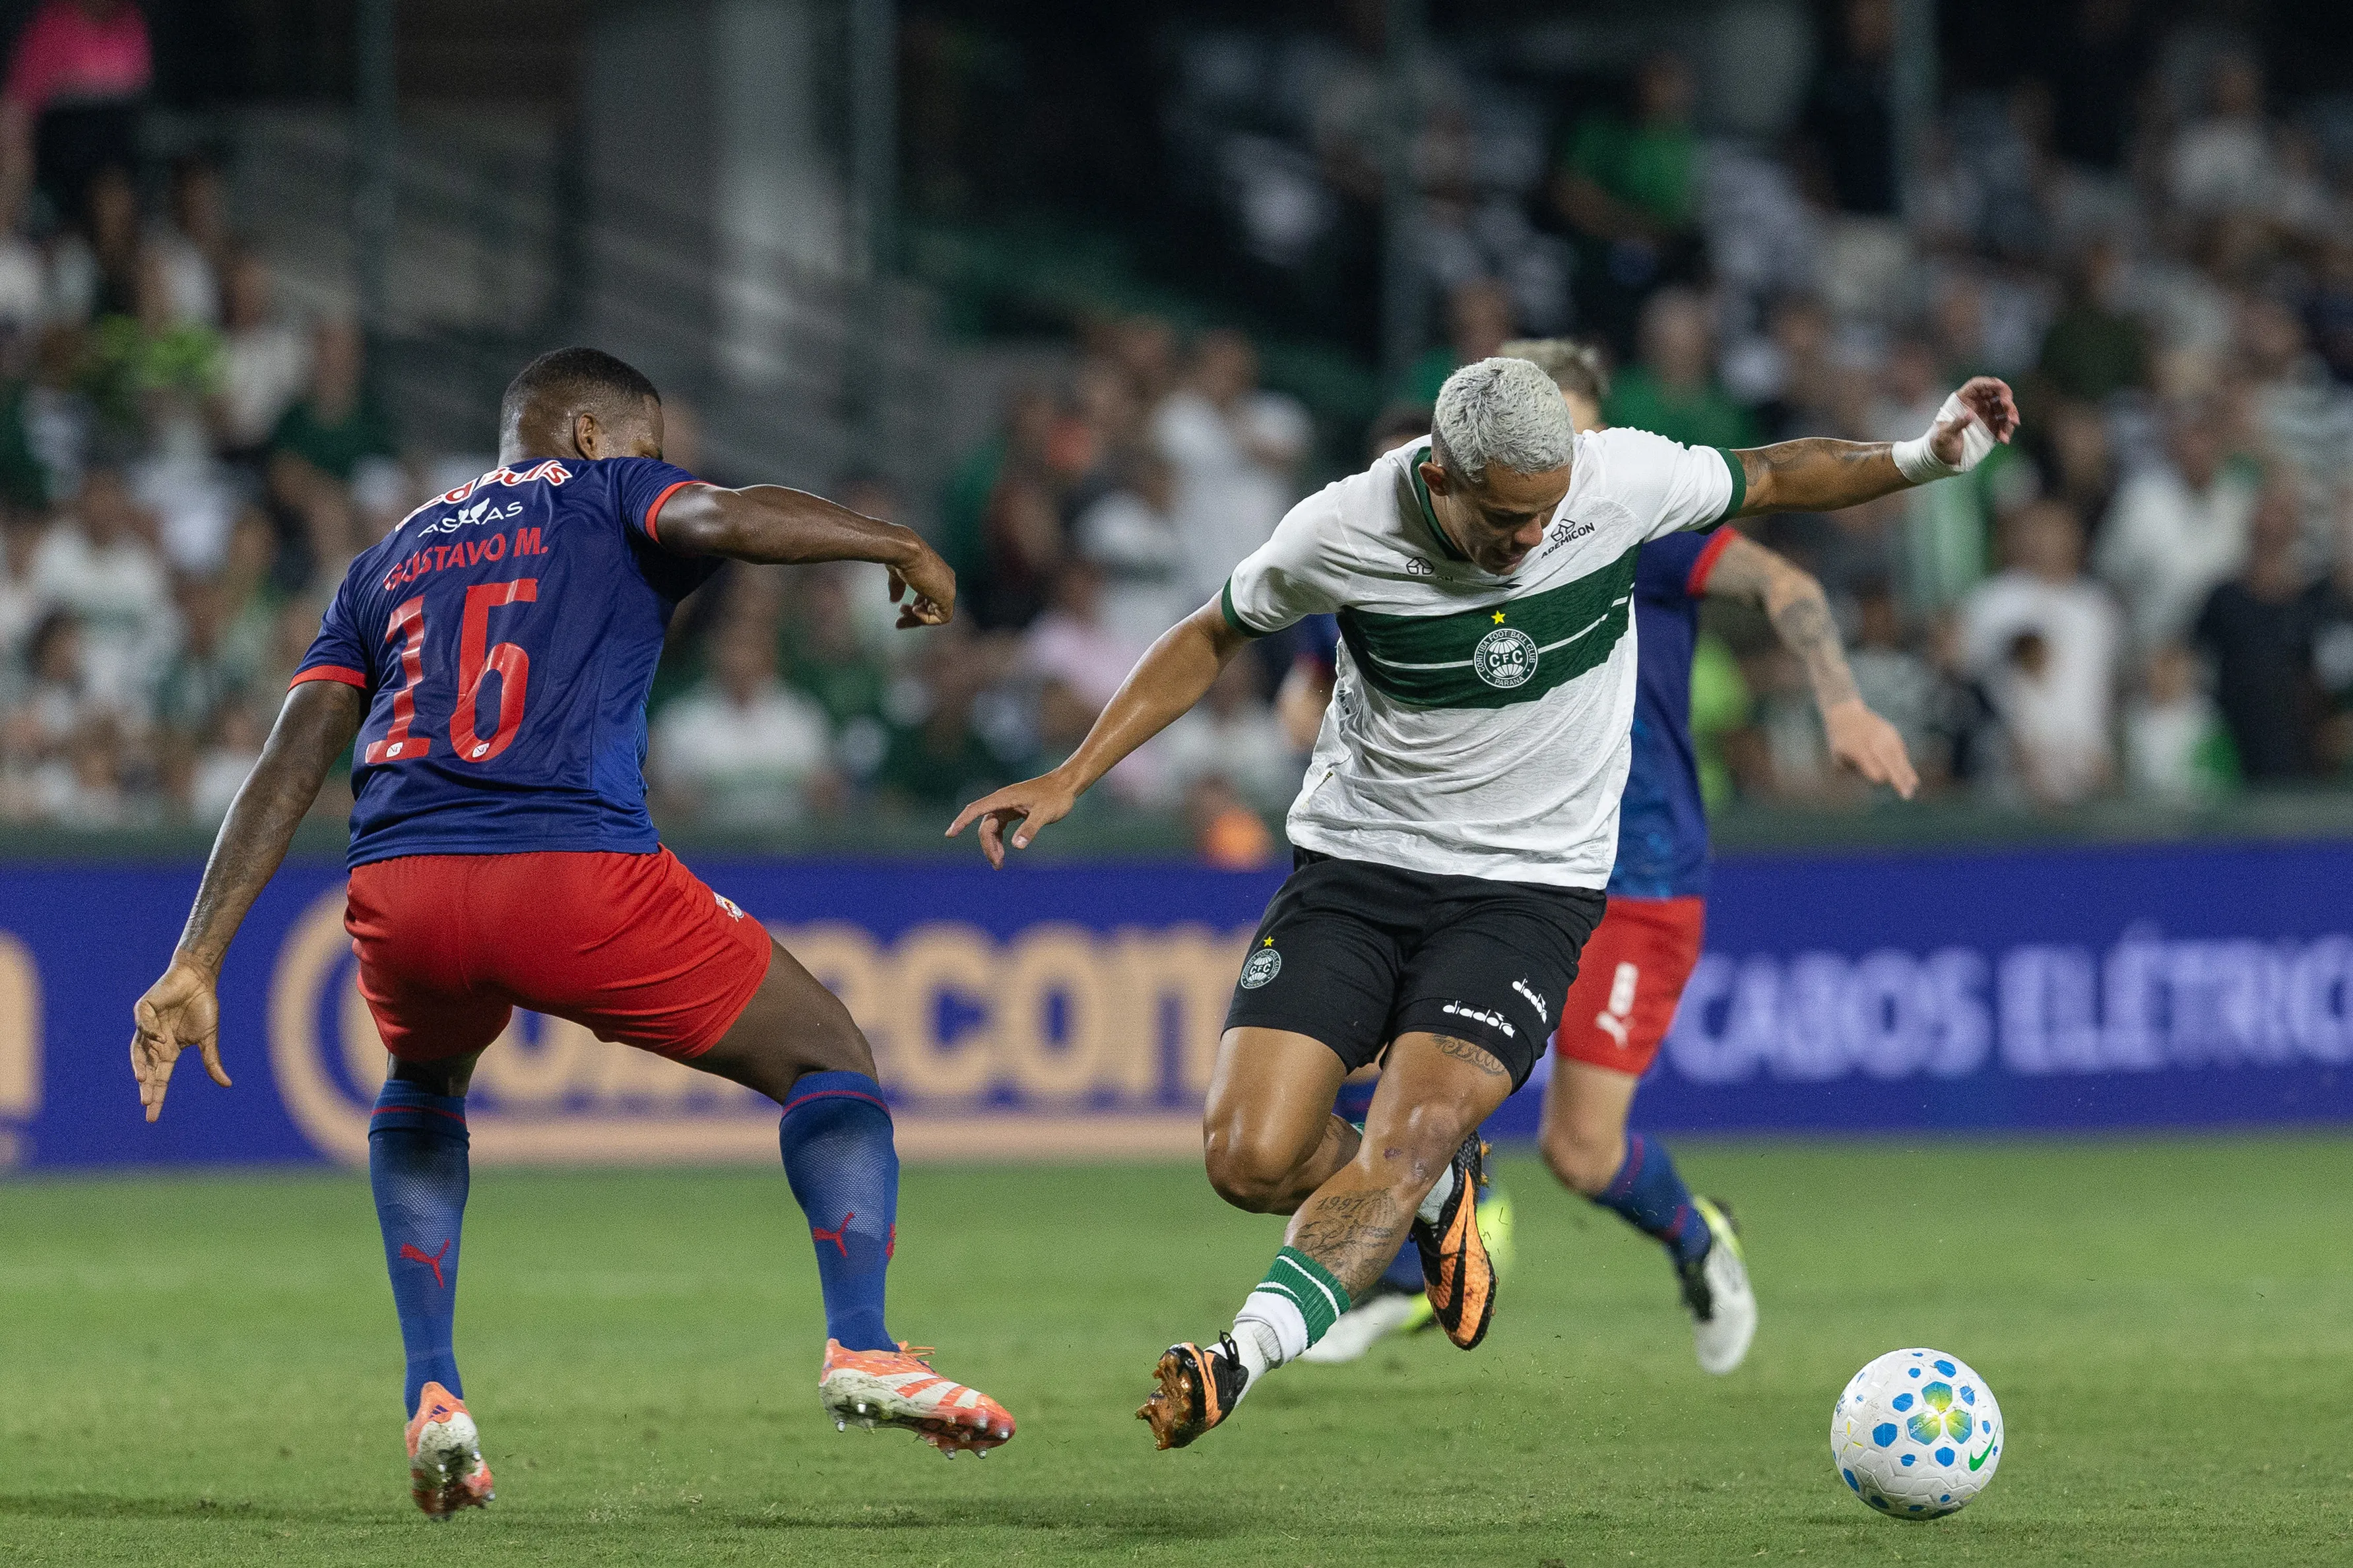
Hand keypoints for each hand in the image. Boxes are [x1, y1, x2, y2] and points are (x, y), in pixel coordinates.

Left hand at [130, 958, 229, 1122]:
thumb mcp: (208, 1038)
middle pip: (146, 1069)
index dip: (156, 1097)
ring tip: (142, 1079)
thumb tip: (227, 1084)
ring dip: (140, 1065)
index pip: (160, 1078)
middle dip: (146, 1087)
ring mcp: (146, 1026)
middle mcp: (154, 1042)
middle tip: (145, 1103)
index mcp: (168, 1051)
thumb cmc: (204, 1007)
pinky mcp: (143, 1009)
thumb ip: (211, 1062)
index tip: (151, 1118)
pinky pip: (143, 1024)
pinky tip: (160, 1039)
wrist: (199, 979)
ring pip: (138, 1050)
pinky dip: (149, 1033)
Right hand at [889, 543, 955, 628]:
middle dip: (915, 616)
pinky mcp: (948, 596)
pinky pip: (943, 617)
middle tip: (899, 622)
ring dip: (918, 619)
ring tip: (902, 618)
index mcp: (938, 574)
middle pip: (934, 606)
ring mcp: (949, 588)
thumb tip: (894, 599)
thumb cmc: (902, 557)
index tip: (901, 609)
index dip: (917, 606)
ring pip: (938, 614)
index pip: (931, 596)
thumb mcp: (899, 575)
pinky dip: (927, 619)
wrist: (905, 551)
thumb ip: (898, 587)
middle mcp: (946, 581)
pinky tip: (914, 610)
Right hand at [945, 771, 1079, 867]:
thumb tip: (1016, 846)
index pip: (976, 809)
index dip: (961, 821)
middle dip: (988, 846)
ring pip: (991, 828)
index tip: (950, 834)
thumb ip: (1030, 829)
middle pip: (985, 826)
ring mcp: (1006, 806)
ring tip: (999, 864)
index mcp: (1004, 798)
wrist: (1066, 785)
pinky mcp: (1013, 810)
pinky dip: (999, 840)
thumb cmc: (1056, 797)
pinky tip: (1004, 852)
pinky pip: (999, 827)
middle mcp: (1001, 801)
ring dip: (993, 845)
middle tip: (998, 865)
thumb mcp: (1045, 814)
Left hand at [1822, 699, 1918, 799]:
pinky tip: (1910, 775)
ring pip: (1899, 756)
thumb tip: (1866, 785)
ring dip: (1907, 772)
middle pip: (1889, 763)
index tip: (1879, 784)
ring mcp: (1885, 735)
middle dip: (1898, 779)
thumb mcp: (1838, 756)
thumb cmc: (1840, 740)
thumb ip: (1851, 770)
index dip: (1877, 777)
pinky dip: (1905, 762)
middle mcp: (1873, 741)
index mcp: (1858, 748)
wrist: (1846, 713)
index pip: (1873, 767)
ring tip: (1913, 786)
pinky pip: (1901, 749)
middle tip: (1906, 795)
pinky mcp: (1892, 732)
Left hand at [1929, 376, 2018, 465]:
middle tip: (2008, 408)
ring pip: (2003, 409)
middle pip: (1996, 394)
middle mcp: (1976, 405)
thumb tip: (1970, 414)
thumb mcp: (1944, 435)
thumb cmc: (1939, 444)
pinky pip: (2004, 425)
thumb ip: (1956, 424)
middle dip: (2006, 399)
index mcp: (1962, 401)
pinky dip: (2007, 430)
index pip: (1977, 385)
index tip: (2001, 387)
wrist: (1943, 459)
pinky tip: (2004, 439)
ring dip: (2011, 414)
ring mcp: (1985, 415)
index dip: (1990, 383)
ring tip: (2013, 423)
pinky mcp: (1991, 428)